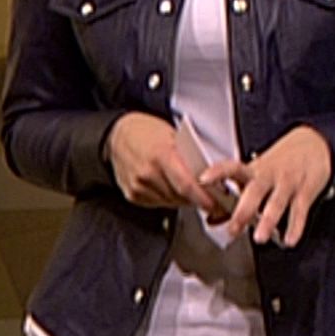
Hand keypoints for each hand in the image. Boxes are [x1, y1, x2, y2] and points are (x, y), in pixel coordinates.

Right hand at [106, 112, 223, 217]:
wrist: (117, 136)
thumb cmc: (148, 131)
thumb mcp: (173, 136)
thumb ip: (189, 156)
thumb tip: (211, 175)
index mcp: (161, 155)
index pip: (187, 185)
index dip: (204, 198)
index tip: (217, 203)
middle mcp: (147, 173)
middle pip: (180, 196)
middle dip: (197, 199)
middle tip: (210, 196)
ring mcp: (138, 186)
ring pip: (170, 202)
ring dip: (183, 199)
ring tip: (189, 189)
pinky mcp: (132, 195)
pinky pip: (158, 203)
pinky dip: (169, 198)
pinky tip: (170, 187)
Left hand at [199, 126, 330, 247]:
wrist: (315, 143)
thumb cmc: (281, 162)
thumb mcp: (257, 173)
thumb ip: (236, 197)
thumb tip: (213, 220)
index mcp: (254, 169)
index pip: (232, 168)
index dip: (218, 172)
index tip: (203, 179)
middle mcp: (270, 175)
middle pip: (255, 191)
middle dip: (243, 211)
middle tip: (233, 229)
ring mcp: (288, 182)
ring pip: (277, 203)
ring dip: (268, 221)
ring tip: (260, 238)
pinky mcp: (306, 190)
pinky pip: (300, 211)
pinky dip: (295, 227)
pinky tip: (289, 240)